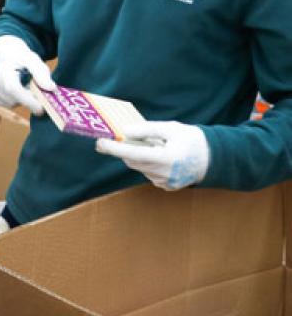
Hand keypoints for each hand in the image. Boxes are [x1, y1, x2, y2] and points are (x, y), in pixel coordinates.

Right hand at [0, 35, 53, 114]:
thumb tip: (51, 88)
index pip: (13, 89)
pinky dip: (10, 100)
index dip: (28, 101)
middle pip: (12, 99)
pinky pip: (2, 104)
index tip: (42, 108)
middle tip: (34, 91)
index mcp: (2, 68)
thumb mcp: (32, 60)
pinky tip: (12, 90)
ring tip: (22, 86)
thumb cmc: (19, 58)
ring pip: (8, 104)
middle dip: (27, 100)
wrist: (0, 53)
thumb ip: (42, 73)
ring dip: (19, 100)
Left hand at [95, 121, 209, 189]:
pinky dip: (148, 163)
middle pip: (132, 161)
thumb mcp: (171, 129)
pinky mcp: (166, 186)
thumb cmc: (193, 140)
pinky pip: (148, 173)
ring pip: (139, 167)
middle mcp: (164, 174)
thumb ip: (146, 130)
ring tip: (153, 145)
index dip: (114, 148)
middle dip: (124, 149)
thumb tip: (124, 132)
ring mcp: (165, 182)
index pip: (132, 154)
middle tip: (120, 137)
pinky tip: (160, 156)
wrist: (215, 159)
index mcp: (166, 158)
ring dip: (138, 156)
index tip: (100, 142)